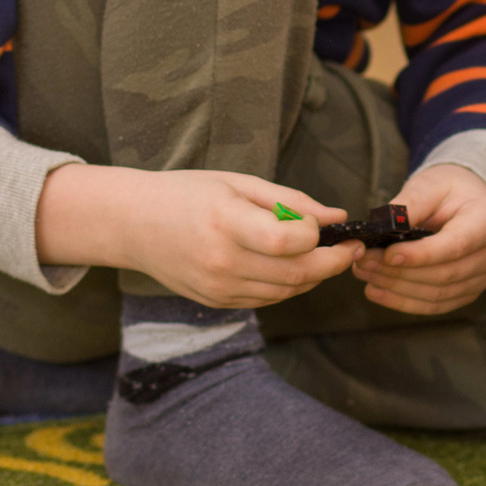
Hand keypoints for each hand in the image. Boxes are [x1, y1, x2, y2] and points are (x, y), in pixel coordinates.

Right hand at [37, 165, 360, 310]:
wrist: (133, 224)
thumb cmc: (187, 194)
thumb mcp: (238, 183)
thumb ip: (289, 201)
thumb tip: (337, 216)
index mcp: (226, 223)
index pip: (287, 241)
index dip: (318, 235)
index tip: (332, 225)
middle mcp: (222, 262)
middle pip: (296, 274)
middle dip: (334, 262)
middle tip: (353, 247)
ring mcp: (218, 287)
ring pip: (286, 291)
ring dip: (315, 276)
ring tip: (327, 254)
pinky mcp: (216, 302)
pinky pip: (267, 299)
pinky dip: (290, 286)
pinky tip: (294, 265)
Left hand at [353, 163, 485, 315]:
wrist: (470, 200)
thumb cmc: (449, 189)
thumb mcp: (431, 184)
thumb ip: (410, 204)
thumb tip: (382, 229)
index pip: (457, 245)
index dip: (422, 255)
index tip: (388, 254)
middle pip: (444, 274)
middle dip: (400, 272)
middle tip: (363, 261)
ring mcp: (483, 276)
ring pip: (437, 294)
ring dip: (397, 288)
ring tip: (365, 274)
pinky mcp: (469, 291)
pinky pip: (436, 305)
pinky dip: (404, 302)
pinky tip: (377, 291)